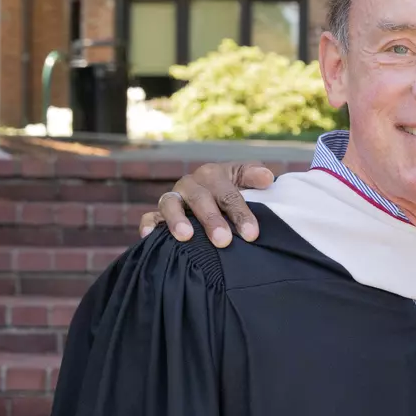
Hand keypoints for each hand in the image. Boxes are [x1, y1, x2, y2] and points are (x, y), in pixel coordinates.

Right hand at [139, 162, 275, 246]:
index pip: (228, 194)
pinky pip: (149, 217)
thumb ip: (254, 176)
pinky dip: (148, 225)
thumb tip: (267, 178)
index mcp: (213, 174)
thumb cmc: (233, 191)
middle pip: (200, 199)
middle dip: (212, 220)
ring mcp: (174, 198)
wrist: (212, 195)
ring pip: (170, 204)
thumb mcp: (245, 179)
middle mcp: (191, 184)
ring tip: (186, 236)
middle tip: (223, 241)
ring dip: (177, 219)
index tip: (251, 234)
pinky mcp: (158, 213)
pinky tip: (149, 237)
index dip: (240, 213)